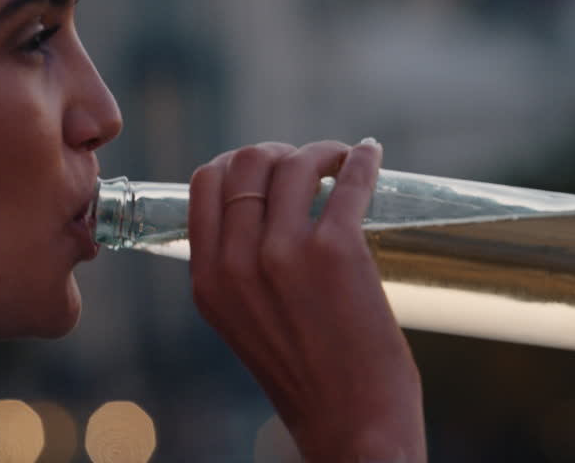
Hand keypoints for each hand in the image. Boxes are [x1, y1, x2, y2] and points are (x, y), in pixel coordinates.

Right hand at [188, 139, 425, 462]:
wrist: (351, 423)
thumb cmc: (306, 374)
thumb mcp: (242, 320)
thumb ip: (237, 268)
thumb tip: (259, 204)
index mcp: (208, 280)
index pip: (203, 183)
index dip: (236, 163)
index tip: (266, 166)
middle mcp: (237, 262)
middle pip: (245, 162)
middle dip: (278, 152)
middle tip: (307, 164)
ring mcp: (285, 253)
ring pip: (293, 163)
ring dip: (321, 151)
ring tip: (340, 161)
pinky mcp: (337, 251)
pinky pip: (347, 181)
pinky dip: (362, 159)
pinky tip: (370, 155)